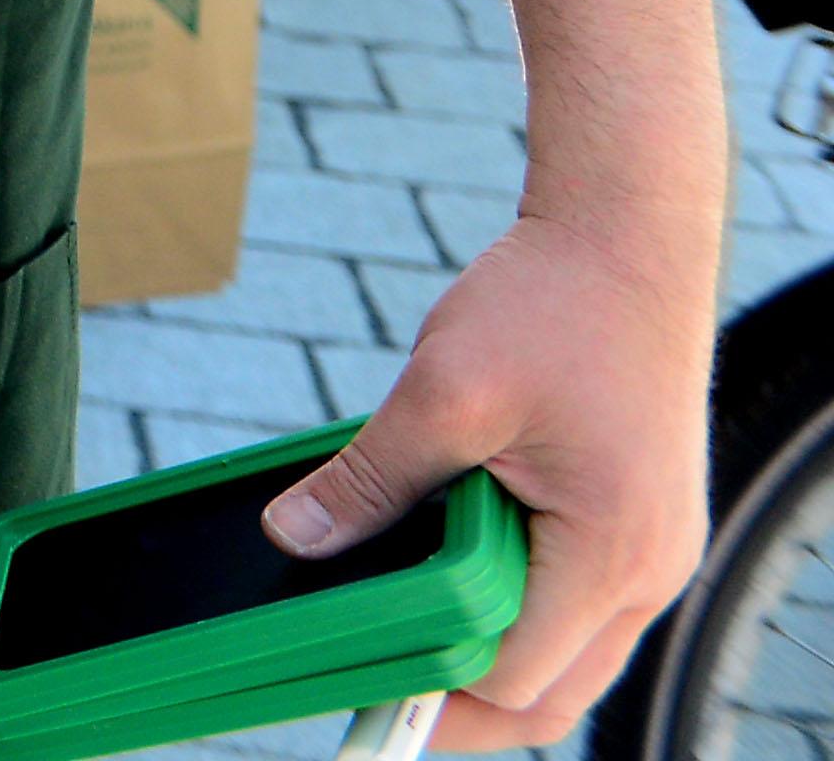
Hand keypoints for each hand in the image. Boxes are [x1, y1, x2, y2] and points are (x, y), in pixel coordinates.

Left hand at [264, 208, 716, 744]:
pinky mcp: (632, 527)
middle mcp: (648, 572)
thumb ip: (369, 480)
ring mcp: (649, 554)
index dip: (433, 691)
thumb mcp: (442, 394)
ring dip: (483, 651)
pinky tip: (438, 575)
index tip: (355, 685)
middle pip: (551, 690)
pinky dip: (509, 605)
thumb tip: (292, 539)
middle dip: (457, 700)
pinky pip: (570, 603)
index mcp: (611, 551)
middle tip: (365, 687)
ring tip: (390, 633)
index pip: (518, 677)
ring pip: (564, 654)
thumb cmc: (552, 306)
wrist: (626, 241)